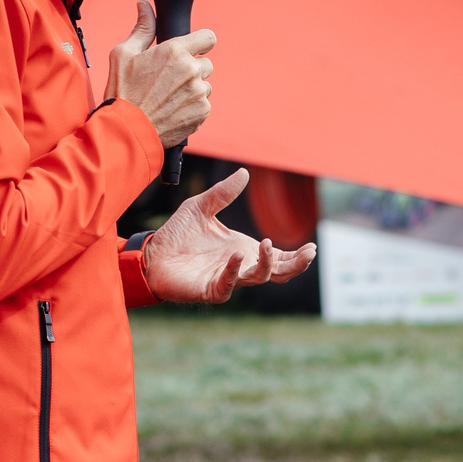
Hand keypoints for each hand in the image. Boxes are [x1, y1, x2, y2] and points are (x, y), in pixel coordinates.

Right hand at [104, 0, 215, 148]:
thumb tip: (144, 6)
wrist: (127, 131)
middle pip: (205, 63)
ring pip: (204, 85)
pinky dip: (192, 107)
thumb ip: (142, 28)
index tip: (193, 49)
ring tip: (168, 98)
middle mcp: (191, 70)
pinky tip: (172, 110)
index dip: (201, 43)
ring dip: (192, 89)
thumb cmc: (122, 92)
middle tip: (169, 80)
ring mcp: (199, 92)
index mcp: (175, 51)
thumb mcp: (124, 54)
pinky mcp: (202, 112)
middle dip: (191, 69)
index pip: (208, 37)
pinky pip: (204, 105)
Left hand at [141, 168, 316, 303]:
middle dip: (295, 264)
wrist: (151, 255)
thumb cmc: (177, 234)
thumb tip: (245, 172)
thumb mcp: (201, 206)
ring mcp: (227, 279)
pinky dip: (233, 271)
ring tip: (266, 244)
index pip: (279, 257)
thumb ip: (223, 193)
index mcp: (244, 249)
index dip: (296, 255)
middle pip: (278, 272)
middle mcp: (240, 266)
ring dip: (266, 263)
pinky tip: (236, 256)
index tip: (312, 247)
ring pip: (257, 278)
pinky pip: (227, 284)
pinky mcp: (210, 289)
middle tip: (308, 253)